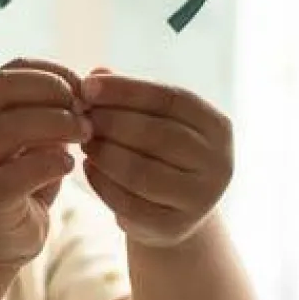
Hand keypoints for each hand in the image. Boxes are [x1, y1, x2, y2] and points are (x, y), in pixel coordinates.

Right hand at [0, 58, 90, 267]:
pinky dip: (49, 164)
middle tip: (86, 110)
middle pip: (3, 90)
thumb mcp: (38, 138)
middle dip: (52, 92)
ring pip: (8, 129)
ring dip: (56, 124)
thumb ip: (56, 109)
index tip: (84, 89)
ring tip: (85, 133)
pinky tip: (71, 164)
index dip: (51, 72)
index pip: (10, 72)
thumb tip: (99, 75)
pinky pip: (15, 175)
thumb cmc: (22, 180)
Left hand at [79, 69, 233, 248]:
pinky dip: (102, 184)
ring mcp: (200, 199)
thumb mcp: (152, 121)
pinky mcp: (175, 227)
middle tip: (80, 117)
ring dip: (104, 154)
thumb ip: (128, 97)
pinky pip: (130, 203)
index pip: (171, 99)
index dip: (127, 90)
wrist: (172, 210)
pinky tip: (88, 168)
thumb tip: (97, 72)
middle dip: (111, 122)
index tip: (88, 85)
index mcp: (218, 126)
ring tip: (83, 142)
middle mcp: (218, 163)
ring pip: (141, 172)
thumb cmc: (160, 153)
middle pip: (157, 135)